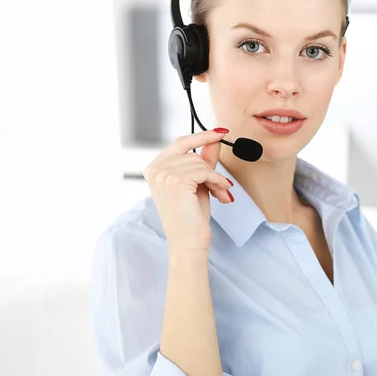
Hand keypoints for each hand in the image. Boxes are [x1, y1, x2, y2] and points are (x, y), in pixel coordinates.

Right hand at [143, 129, 233, 254]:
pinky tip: (220, 195)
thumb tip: (214, 139)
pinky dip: (217, 182)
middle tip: (222, 186)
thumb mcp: (198, 183)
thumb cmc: (191, 217)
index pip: (180, 142)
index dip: (202, 136)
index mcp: (154, 169)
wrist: (188, 243)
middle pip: (193, 153)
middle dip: (211, 169)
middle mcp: (155, 169)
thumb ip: (204, 160)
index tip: (221, 132)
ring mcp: (163, 174)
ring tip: (219, 194)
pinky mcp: (176, 181)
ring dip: (216, 178)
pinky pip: (205, 171)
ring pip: (201, 163)